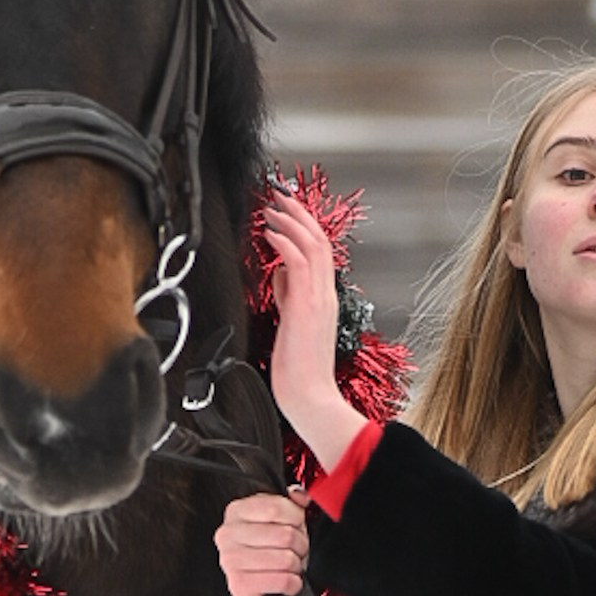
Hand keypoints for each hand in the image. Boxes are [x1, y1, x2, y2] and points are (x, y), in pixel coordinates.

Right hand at [217, 488, 309, 595]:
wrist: (268, 595)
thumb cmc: (274, 557)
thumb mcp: (285, 523)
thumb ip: (292, 504)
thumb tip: (299, 494)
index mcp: (236, 512)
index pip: (275, 507)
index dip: (296, 518)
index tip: (296, 526)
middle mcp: (228, 535)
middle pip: (284, 534)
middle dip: (300, 545)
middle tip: (294, 551)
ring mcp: (230, 561)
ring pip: (285, 558)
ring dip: (296, 566)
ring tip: (288, 567)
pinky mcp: (239, 586)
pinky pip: (282, 580)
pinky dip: (293, 584)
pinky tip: (286, 583)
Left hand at [258, 181, 365, 475]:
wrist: (311, 401)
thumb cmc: (300, 375)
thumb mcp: (291, 327)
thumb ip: (289, 299)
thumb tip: (279, 277)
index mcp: (323, 301)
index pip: (319, 254)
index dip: (303, 227)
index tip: (284, 211)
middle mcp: (325, 296)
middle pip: (319, 241)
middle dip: (298, 214)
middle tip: (279, 194)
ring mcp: (318, 300)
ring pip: (312, 246)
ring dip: (290, 222)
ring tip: (272, 206)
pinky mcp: (306, 308)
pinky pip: (300, 265)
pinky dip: (285, 243)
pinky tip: (270, 232)